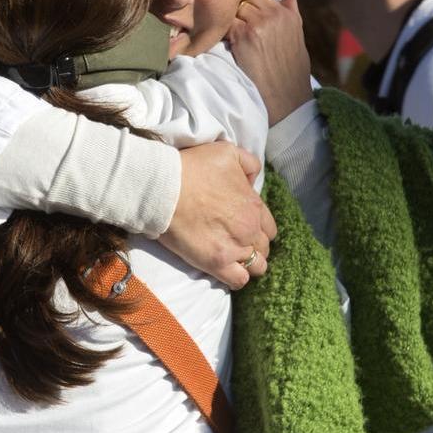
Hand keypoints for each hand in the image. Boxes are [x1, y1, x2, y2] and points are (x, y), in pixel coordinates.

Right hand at [158, 142, 276, 289]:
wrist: (162, 186)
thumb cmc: (191, 167)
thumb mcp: (227, 152)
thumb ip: (249, 164)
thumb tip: (253, 181)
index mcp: (254, 204)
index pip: (269, 227)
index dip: (257, 228)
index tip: (242, 227)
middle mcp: (249, 229)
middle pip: (264, 247)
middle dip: (253, 245)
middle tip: (235, 242)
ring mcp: (235, 247)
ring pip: (257, 266)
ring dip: (248, 263)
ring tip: (232, 259)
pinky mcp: (216, 262)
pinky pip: (239, 280)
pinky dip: (236, 277)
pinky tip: (225, 270)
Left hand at [229, 0, 312, 125]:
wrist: (286, 96)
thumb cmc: (292, 71)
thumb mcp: (298, 38)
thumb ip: (291, 14)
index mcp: (288, 13)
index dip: (247, 2)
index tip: (242, 14)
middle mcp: (274, 14)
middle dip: (236, 8)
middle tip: (233, 24)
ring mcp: (258, 23)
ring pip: (233, 9)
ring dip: (228, 19)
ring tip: (229, 34)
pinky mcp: (243, 35)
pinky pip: (225, 23)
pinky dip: (222, 31)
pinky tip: (226, 42)